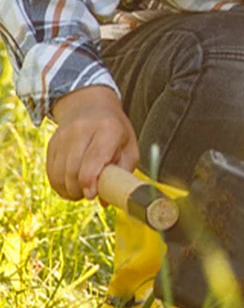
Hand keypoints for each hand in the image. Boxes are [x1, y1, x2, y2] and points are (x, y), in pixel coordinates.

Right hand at [46, 85, 140, 201]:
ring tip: (81, 191)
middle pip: (73, 171)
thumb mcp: (129, 147)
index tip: (92, 195)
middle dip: (79, 190)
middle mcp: (81, 131)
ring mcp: (63, 136)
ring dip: (69, 190)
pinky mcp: (51, 144)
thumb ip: (122, 172)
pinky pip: (50, 172)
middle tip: (90, 194)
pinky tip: (70, 186)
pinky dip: (59, 185)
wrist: (89, 106)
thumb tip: (105, 201)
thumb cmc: (115, 131)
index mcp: (108, 130)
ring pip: (59, 174)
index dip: (90, 183)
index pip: (93, 160)